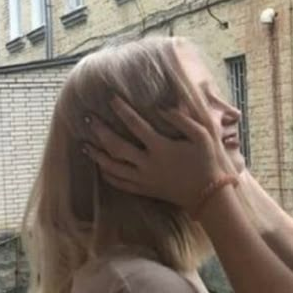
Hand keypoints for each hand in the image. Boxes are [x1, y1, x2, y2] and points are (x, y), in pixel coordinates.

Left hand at [84, 97, 228, 214]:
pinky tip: (101, 168)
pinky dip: (107, 175)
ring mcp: (144, 178)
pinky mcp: (145, 189)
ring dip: (97, 155)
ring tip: (85, 145)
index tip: (111, 99)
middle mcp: (147, 163)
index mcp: (161, 147)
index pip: (135, 125)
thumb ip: (183, 120)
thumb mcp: (202, 135)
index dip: (122, 110)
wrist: (207, 194)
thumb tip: (163, 108)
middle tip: (88, 120)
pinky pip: (120, 183)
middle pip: (116, 146)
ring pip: (112, 167)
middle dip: (100, 132)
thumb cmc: (207, 162)